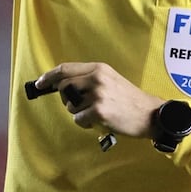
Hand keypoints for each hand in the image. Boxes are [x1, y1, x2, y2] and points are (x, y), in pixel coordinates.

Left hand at [33, 62, 164, 138]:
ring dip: (79, 113)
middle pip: (63, 87)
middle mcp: (97, 78)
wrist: (151, 114)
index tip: (39, 83)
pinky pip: (78, 119)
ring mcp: (98, 94)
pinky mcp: (99, 111)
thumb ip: (88, 79)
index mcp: (99, 68)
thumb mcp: (110, 80)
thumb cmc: (129, 99)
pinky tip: (99, 121)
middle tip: (81, 106)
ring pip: (70, 106)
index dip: (49, 76)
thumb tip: (61, 85)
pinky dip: (85, 123)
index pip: (65, 69)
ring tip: (96, 113)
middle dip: (67, 99)